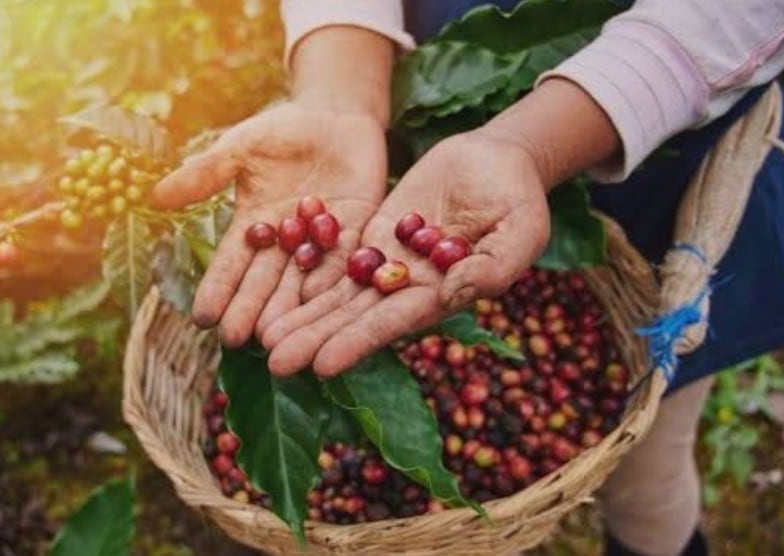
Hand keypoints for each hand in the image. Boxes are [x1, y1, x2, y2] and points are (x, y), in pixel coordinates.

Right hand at [152, 102, 387, 346]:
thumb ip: (205, 174)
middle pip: (265, 281)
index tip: (202, 317)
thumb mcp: (239, 148)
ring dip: (289, 308)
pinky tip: (320, 300)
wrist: (336, 113)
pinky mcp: (357, 230)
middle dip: (250, 310)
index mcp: (253, 225)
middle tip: (237, 339)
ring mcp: (321, 239)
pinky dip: (332, 277)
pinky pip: (344, 257)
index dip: (217, 290)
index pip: (231, 264)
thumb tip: (156, 196)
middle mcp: (286, 242)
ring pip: (302, 279)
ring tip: (276, 335)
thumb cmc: (282, 130)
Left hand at [262, 131, 550, 375]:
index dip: (357, 343)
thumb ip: (491, 268)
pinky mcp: (374, 235)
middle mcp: (408, 287)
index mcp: (441, 296)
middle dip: (316, 338)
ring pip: (338, 293)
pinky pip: (337, 255)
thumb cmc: (520, 200)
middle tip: (274, 361)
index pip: (392, 324)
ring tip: (263, 338)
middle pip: (354, 317)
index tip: (322, 365)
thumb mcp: (520, 232)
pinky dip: (308, 272)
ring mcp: (388, 262)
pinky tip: (276, 290)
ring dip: (303, 314)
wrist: (498, 160)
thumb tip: (451, 293)